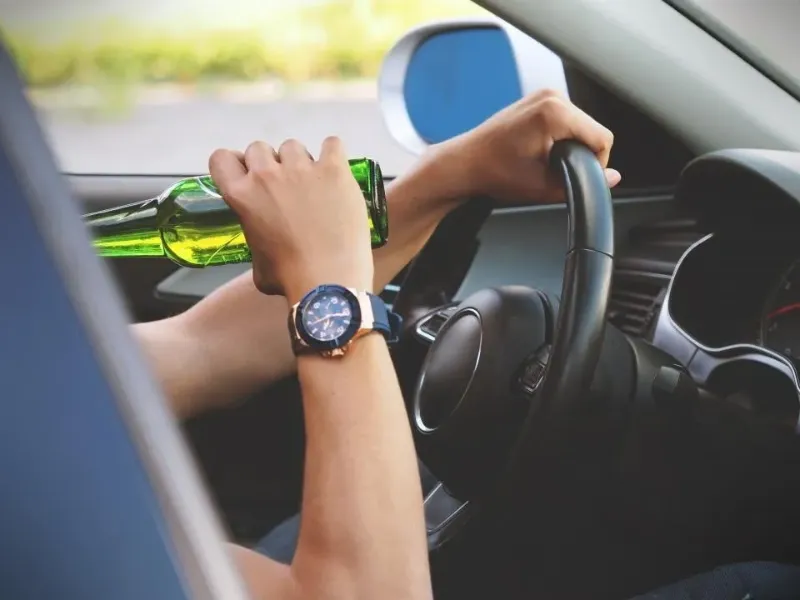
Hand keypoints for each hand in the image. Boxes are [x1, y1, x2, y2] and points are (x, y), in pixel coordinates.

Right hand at [209, 137, 373, 302]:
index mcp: (242, 196)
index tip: (248, 176)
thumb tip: (267, 242)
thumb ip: (256, 238)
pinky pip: (332, 144)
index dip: (235, 164)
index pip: (221, 158)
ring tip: (314, 185)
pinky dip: (333, 155)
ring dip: (300, 161)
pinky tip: (336, 172)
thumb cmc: (290, 278)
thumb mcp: (256, 263)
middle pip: (259, 148)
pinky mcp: (334, 170)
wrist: (329, 280)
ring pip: (294, 146)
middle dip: (270, 164)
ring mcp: (301, 169)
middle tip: (285, 188)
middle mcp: (267, 175)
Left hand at [441, 89, 620, 203]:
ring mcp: (543, 95)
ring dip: (571, 145)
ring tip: (545, 162)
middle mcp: (551, 97)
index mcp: (555, 112)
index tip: (579, 177)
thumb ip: (583, 183)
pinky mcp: (537, 100)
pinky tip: (540, 151)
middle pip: (592, 129)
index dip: (598, 164)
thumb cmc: (494, 172)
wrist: (465, 164)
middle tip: (557, 173)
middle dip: (582, 153)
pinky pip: (565, 120)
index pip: (602, 138)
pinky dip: (560, 137)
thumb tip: (613, 179)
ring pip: (580, 125)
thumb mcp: (543, 186)